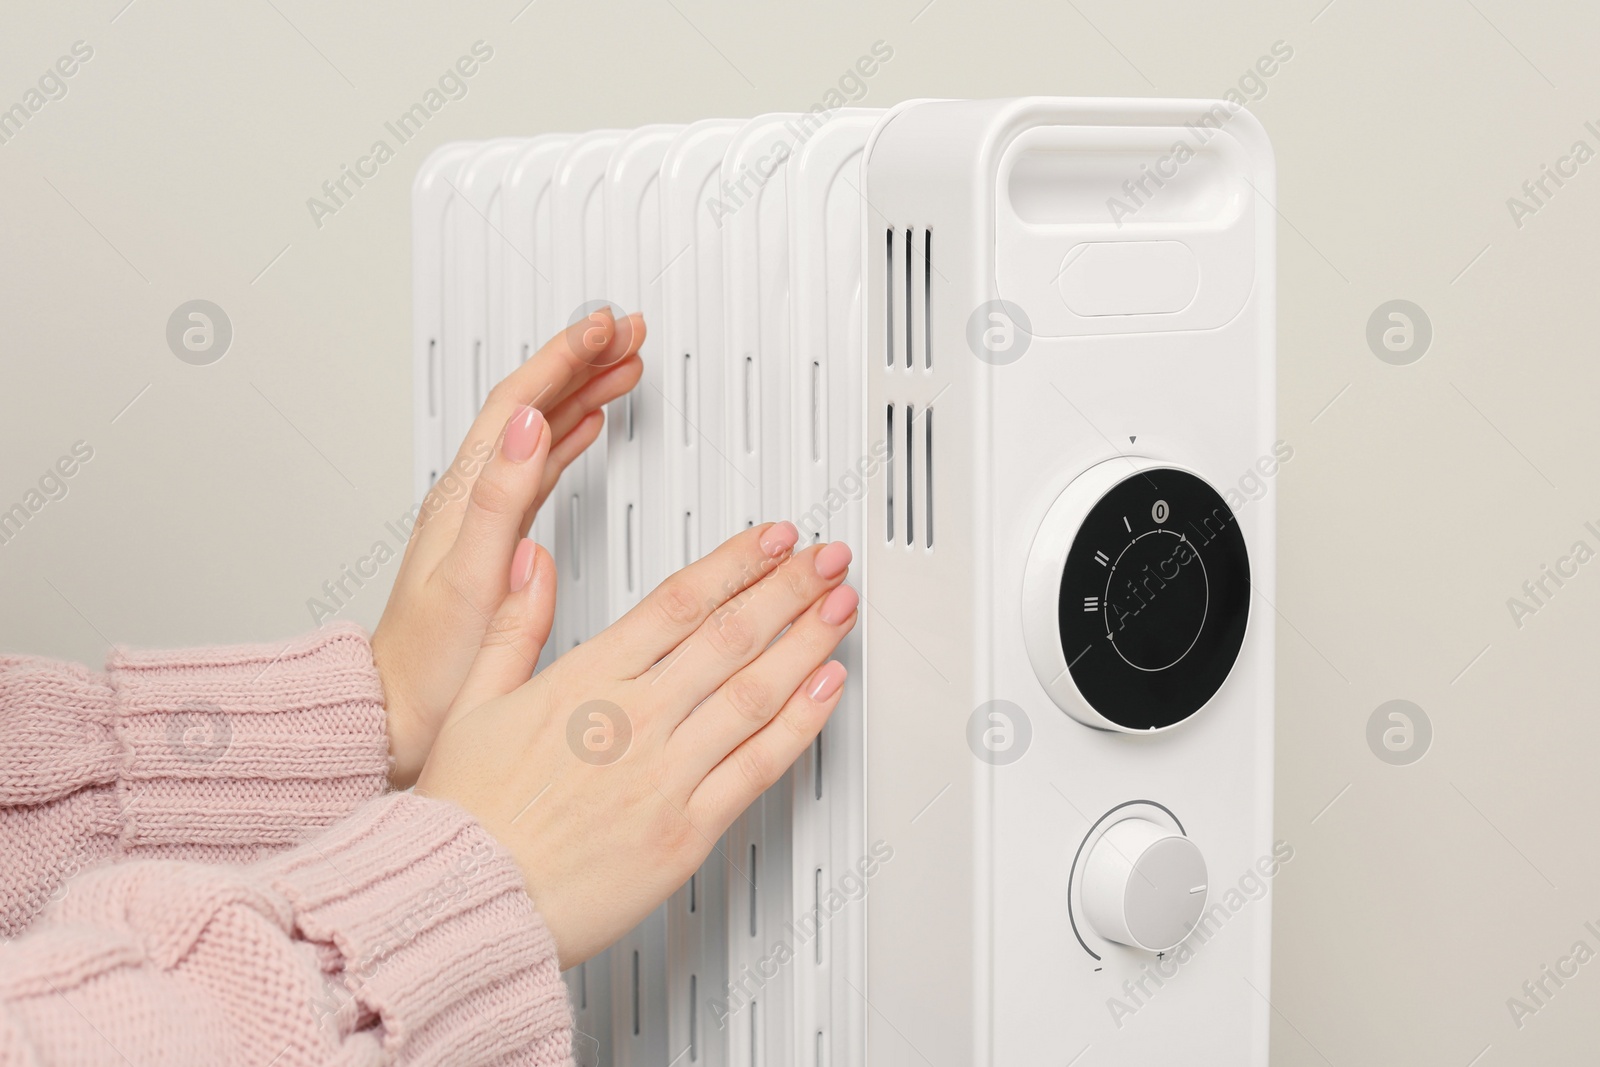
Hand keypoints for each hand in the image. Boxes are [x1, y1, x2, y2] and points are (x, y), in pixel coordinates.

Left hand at [374, 310, 644, 786]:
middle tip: (628, 330)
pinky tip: (588, 427)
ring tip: (623, 363)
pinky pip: (540, 465)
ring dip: (580, 390)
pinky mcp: (496, 537)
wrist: (397, 714)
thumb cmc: (429, 666)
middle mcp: (470, 498)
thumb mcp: (470, 582)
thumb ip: (500, 501)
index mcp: (466, 500)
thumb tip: (530, 427)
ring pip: (538, 429)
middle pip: (530, 403)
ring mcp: (483, 514)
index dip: (563, 359)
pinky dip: (569, 436)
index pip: (518, 405)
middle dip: (580, 359)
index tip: (605, 328)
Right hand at [415, 522, 859, 967]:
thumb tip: (532, 562)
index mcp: (584, 681)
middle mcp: (633, 720)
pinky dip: (801, 723)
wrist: (465, 904)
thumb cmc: (466, 816)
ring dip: (808, 641)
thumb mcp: (471, 701)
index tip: (773, 539)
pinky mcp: (686, 831)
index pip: (679, 601)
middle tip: (827, 558)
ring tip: (841, 607)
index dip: (738, 562)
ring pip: (755, 691)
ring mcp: (665, 774)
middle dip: (789, 587)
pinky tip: (828, 688)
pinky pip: (758, 766)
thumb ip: (513, 624)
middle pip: (731, 634)